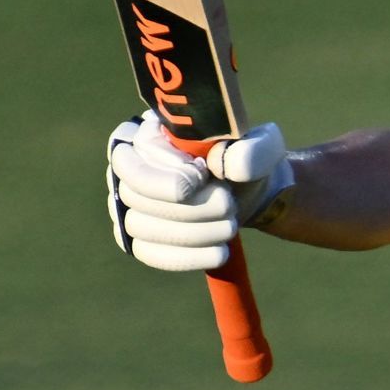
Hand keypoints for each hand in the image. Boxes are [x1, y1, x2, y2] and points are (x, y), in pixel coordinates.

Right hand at [105, 111, 292, 270]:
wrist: (247, 190)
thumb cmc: (245, 160)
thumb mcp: (261, 147)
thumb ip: (252, 151)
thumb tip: (229, 165)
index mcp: (149, 132)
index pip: (134, 156)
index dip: (167, 175)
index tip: (205, 178)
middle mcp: (128, 166)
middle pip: (135, 195)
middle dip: (188, 208)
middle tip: (228, 206)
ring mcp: (128, 202)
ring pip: (140, 226)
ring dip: (191, 233)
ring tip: (230, 227)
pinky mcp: (139, 235)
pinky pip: (147, 252)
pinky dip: (185, 257)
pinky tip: (219, 253)